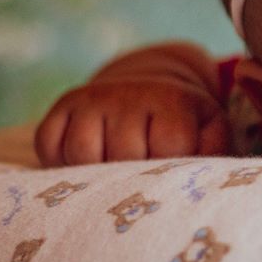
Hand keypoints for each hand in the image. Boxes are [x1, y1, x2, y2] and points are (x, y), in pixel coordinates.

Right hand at [34, 73, 230, 166]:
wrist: (149, 87)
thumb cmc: (184, 122)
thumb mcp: (209, 130)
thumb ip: (213, 150)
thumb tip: (196, 174)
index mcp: (172, 99)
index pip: (169, 147)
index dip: (170, 167)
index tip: (171, 164)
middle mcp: (128, 92)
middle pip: (123, 156)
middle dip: (133, 174)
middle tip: (142, 169)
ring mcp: (92, 97)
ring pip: (82, 154)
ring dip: (95, 172)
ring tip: (114, 168)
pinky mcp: (63, 105)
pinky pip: (49, 145)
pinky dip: (60, 162)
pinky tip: (86, 161)